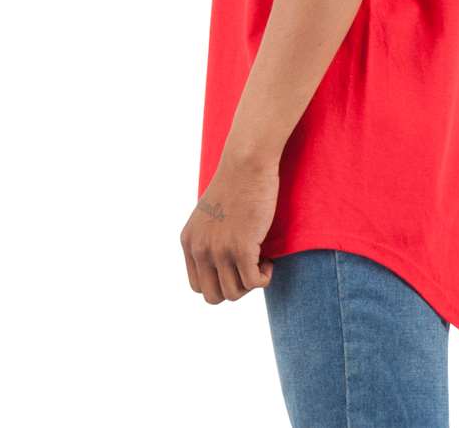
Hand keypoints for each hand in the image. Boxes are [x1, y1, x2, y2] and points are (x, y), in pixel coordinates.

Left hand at [180, 154, 279, 303]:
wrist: (247, 162)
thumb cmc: (236, 183)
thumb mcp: (210, 214)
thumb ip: (208, 238)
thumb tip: (222, 264)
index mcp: (189, 241)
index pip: (197, 286)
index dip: (220, 282)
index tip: (236, 266)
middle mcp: (200, 249)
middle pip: (213, 296)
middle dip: (235, 288)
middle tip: (250, 267)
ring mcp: (219, 249)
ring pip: (234, 293)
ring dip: (251, 283)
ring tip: (261, 260)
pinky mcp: (241, 247)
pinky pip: (254, 283)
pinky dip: (264, 278)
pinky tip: (269, 260)